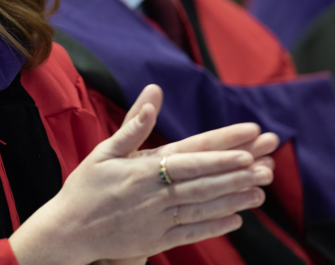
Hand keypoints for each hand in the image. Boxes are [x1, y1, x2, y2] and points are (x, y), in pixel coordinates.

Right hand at [9, 85, 276, 264]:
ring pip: (202, 209)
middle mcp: (154, 196)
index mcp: (142, 170)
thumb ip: (133, 125)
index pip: (189, 160)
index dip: (219, 155)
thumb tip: (154, 92)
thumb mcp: (104, 151)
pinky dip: (214, 226)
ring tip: (259, 193)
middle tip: (266, 168)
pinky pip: (191, 233)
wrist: (67, 232)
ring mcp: (157, 221)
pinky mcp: (155, 241)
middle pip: (203, 185)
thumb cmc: (84, 188)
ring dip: (233, 200)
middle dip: (236, 175)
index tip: (247, 148)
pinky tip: (235, 220)